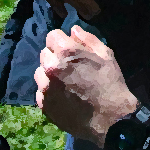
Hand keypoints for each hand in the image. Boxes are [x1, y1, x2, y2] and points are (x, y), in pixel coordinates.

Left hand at [35, 27, 138, 147]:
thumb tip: (72, 30)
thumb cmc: (110, 83)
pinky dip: (49, 90)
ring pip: (40, 72)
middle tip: (69, 66)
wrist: (109, 119)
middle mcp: (50, 67)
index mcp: (66, 52)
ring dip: (49, 73)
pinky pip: (41, 91)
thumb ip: (87, 39)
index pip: (52, 36)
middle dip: (55, 56)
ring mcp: (44, 88)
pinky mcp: (43, 104)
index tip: (71, 49)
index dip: (62, 40)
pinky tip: (63, 95)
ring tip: (65, 82)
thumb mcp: (106, 55)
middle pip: (44, 53)